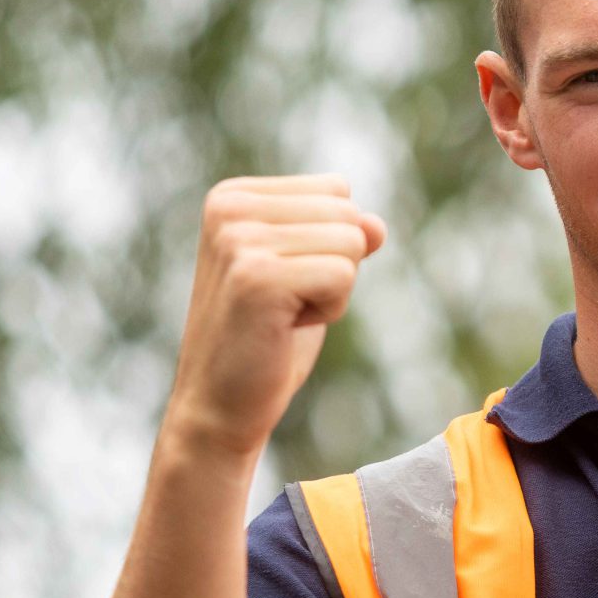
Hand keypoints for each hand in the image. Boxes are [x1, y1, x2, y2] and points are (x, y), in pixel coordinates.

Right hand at [164, 175, 386, 462]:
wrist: (220, 407)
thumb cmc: (266, 341)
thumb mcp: (307, 274)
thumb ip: (341, 237)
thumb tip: (377, 224)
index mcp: (233, 196)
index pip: (336, 190)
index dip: (327, 244)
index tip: (283, 281)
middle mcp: (230, 208)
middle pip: (347, 214)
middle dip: (335, 267)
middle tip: (284, 305)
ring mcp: (239, 240)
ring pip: (351, 243)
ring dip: (333, 292)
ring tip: (283, 317)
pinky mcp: (257, 277)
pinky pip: (343, 274)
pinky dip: (329, 311)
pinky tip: (284, 330)